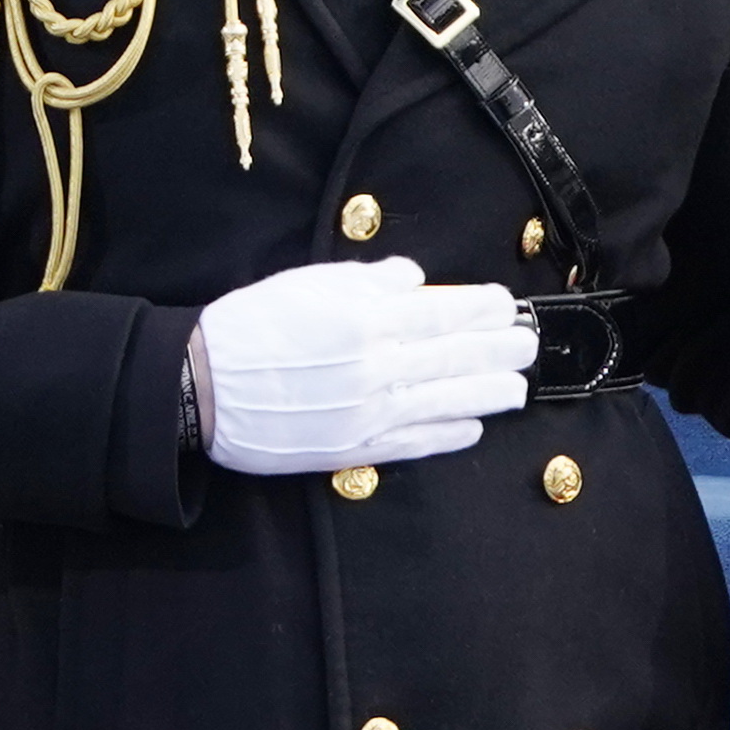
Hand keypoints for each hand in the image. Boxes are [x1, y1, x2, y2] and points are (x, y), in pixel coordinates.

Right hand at [190, 258, 533, 475]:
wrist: (201, 387)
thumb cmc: (250, 327)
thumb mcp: (307, 283)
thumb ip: (368, 280)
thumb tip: (417, 280)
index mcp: (362, 319)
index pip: (440, 312)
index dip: (480, 309)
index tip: (506, 305)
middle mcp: (373, 367)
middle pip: (453, 357)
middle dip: (497, 350)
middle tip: (528, 345)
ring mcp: (366, 413)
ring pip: (443, 402)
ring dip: (487, 395)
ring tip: (517, 389)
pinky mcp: (353, 449)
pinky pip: (413, 443)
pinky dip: (447, 436)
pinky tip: (472, 428)